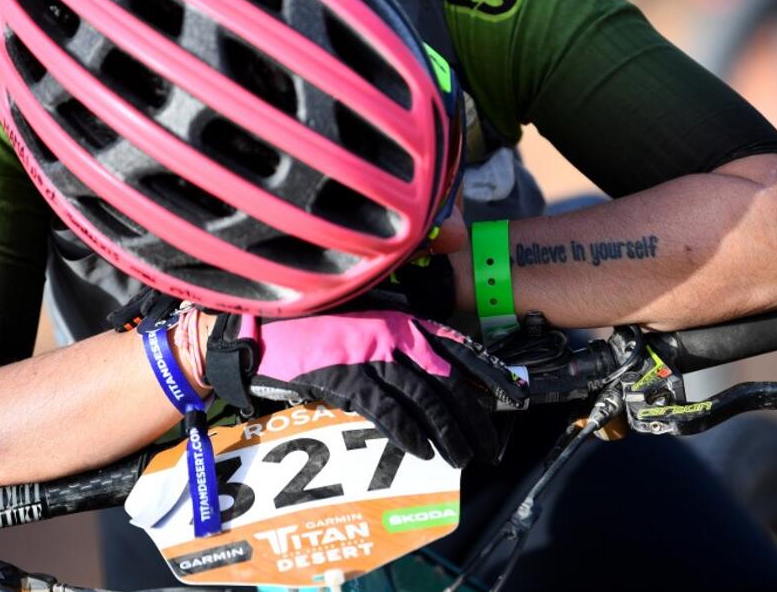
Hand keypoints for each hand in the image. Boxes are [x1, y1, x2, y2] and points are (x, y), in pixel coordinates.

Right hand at [208, 311, 525, 467]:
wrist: (260, 326)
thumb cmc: (311, 323)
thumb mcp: (363, 316)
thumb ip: (396, 331)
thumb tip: (430, 362)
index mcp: (403, 317)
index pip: (460, 347)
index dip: (490, 374)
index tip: (515, 398)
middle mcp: (395, 333)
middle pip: (449, 381)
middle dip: (475, 418)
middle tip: (491, 448)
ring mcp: (371, 354)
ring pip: (426, 399)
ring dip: (449, 434)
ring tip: (463, 459)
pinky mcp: (345, 376)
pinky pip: (387, 411)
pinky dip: (409, 434)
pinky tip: (423, 453)